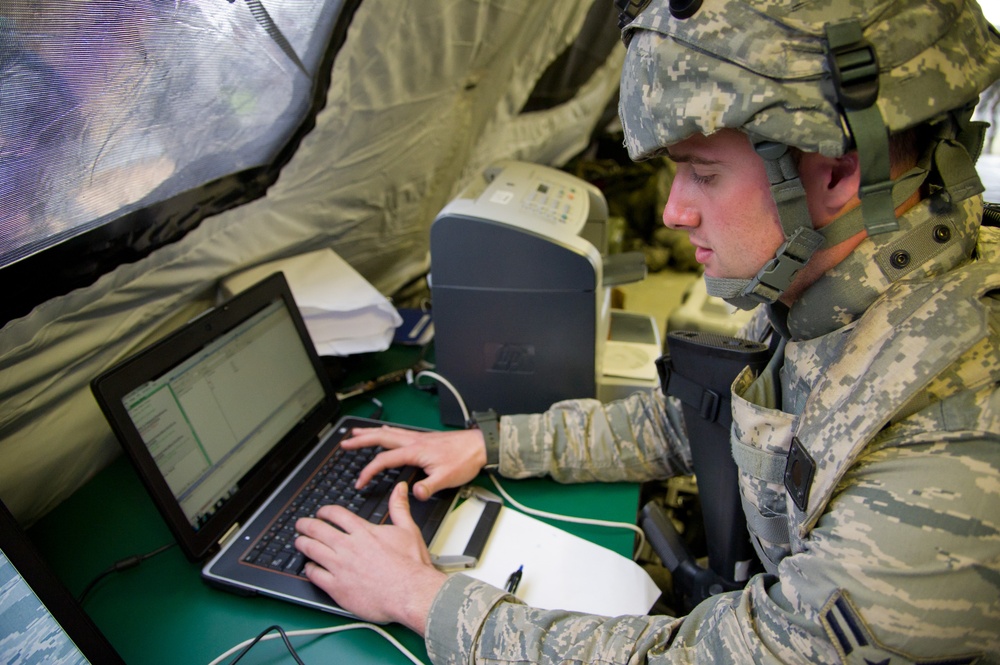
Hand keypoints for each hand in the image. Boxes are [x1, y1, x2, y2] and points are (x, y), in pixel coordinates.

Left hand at [294, 482, 446, 632]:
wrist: (410, 593)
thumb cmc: (411, 565)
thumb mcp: (408, 530)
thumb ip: (399, 507)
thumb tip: (400, 489)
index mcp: (363, 532)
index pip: (336, 514)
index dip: (325, 511)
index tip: (321, 513)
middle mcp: (349, 547)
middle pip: (318, 529)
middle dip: (305, 525)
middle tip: (300, 525)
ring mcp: (340, 567)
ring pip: (312, 550)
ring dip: (302, 543)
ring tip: (298, 542)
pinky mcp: (337, 587)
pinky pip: (315, 575)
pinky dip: (309, 569)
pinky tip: (309, 567)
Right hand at [343, 426, 486, 499]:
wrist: (480, 446)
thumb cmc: (465, 459)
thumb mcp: (447, 478)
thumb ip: (429, 486)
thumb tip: (413, 495)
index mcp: (415, 450)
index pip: (384, 460)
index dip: (369, 471)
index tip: (360, 482)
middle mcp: (414, 441)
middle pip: (380, 438)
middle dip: (360, 441)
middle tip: (344, 443)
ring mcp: (418, 438)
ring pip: (388, 433)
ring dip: (370, 433)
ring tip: (356, 434)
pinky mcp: (424, 439)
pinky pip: (398, 433)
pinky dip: (385, 432)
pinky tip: (384, 433)